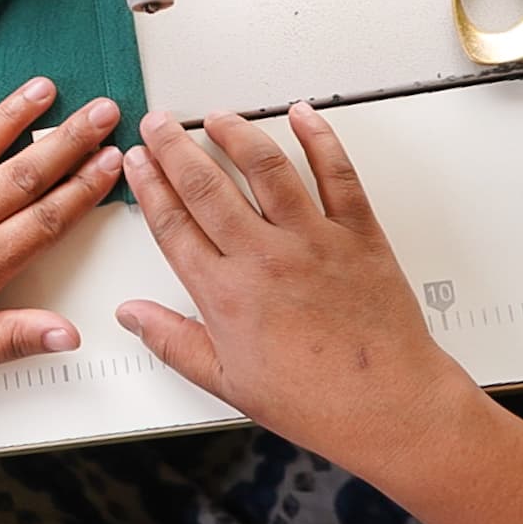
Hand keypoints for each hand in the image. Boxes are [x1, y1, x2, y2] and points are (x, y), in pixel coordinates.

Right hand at [115, 103, 476, 483]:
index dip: (149, 186)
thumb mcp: (226, 381)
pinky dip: (320, 138)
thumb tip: (133, 315)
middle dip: (174, 147)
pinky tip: (303, 116)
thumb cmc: (316, 400)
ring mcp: (312, 240)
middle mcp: (264, 258)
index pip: (172, 224)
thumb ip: (173, 341)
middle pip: (205, 185)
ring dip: (236, 132)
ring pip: (265, 166)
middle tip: (160, 124)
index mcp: (225, 294)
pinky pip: (337, 173)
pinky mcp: (357, 232)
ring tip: (218, 116)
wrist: (389, 407)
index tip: (138, 163)